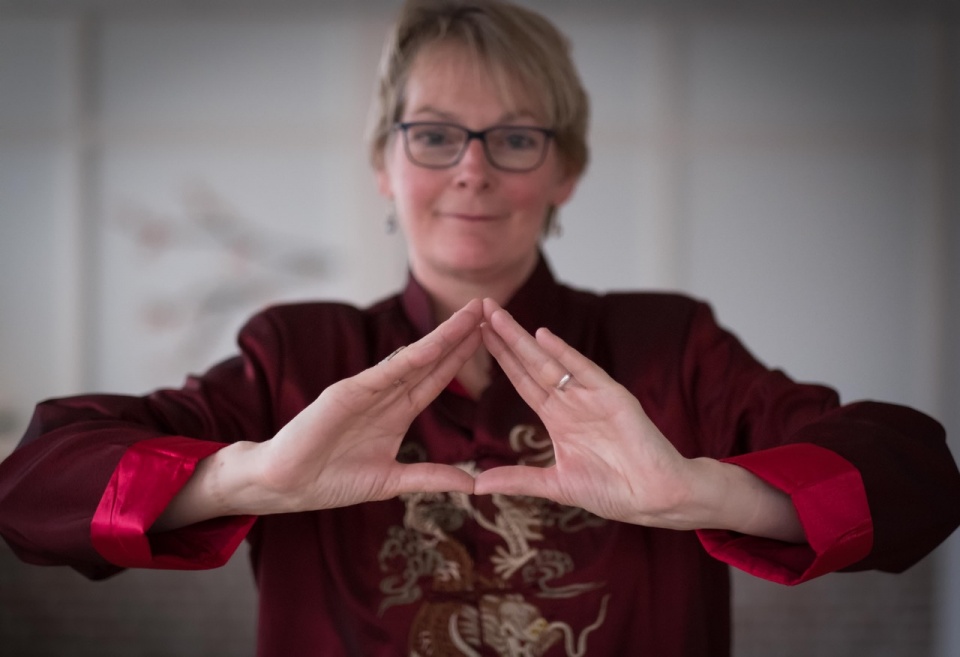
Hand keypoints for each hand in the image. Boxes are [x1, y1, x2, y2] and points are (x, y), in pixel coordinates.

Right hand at [252, 299, 482, 512]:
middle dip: (459, 335)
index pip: (436, 378)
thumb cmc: (330, 480)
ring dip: (444, 336)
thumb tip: (472, 484)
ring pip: (413, 359)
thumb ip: (431, 477)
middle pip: (431, 359)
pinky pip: (385, 373)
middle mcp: (385, 395)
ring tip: (471, 313)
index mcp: (396, 412)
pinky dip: (411, 358)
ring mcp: (366, 390)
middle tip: (488, 307)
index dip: (461, 358)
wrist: (285, 485)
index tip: (488, 337)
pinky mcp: (346, 394)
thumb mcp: (393, 481)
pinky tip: (436, 344)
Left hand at [474, 298, 803, 542]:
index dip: (500, 360)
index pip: (522, 381)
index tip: (475, 337)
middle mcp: (572, 401)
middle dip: (505, 338)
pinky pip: (585, 371)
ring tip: (497, 315)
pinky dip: (565, 354)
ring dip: (523, 338)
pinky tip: (542, 336)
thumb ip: (518, 480)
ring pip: (550, 362)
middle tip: (479, 309)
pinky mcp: (613, 398)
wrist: (656, 497)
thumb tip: (477, 484)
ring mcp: (592, 396)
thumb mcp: (556, 486)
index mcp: (558, 419)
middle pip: (530, 363)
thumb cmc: (613, 491)